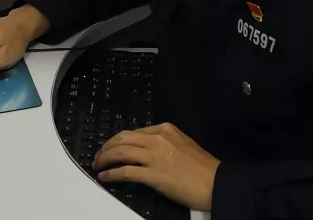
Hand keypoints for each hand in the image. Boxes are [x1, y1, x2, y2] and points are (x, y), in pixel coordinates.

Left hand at [93, 123, 219, 210]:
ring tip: (97, 166)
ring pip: (120, 152)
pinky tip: (105, 177)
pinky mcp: (153, 175)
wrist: (215, 182)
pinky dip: (112, 174)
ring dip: (104, 159)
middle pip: (122, 139)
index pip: (132, 132)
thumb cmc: (201, 167)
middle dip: (105, 147)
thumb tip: (144, 149)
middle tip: (97, 156)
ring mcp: (154, 156)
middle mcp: (157, 139)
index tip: (109, 148)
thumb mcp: (182, 143)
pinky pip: (125, 172)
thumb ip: (163, 142)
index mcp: (164, 129)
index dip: (116, 140)